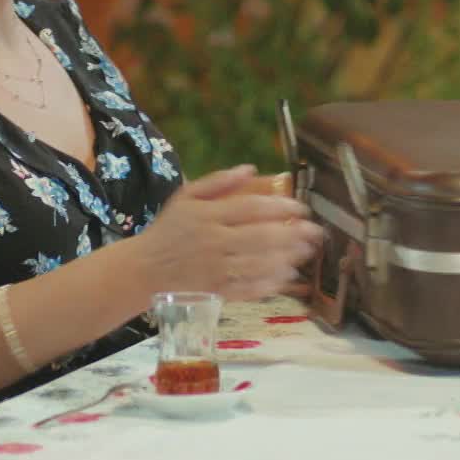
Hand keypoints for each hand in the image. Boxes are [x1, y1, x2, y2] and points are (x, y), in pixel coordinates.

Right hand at [129, 165, 324, 301]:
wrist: (144, 271)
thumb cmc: (169, 230)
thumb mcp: (185, 197)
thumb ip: (217, 181)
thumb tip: (250, 168)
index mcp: (207, 215)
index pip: (251, 208)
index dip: (281, 207)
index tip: (301, 208)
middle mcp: (213, 242)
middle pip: (261, 237)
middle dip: (294, 234)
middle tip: (315, 232)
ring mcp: (216, 269)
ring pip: (260, 264)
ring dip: (288, 258)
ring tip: (307, 251)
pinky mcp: (217, 291)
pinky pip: (250, 288)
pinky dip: (271, 283)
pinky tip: (287, 275)